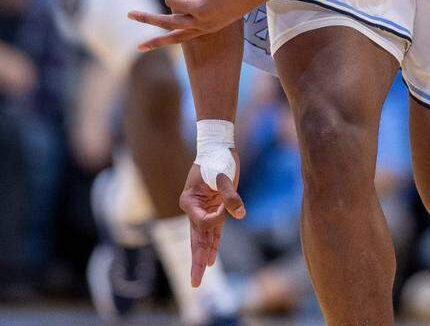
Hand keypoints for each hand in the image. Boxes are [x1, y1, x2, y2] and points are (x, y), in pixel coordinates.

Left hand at [130, 0, 272, 50]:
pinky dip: (175, 36)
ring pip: (178, 37)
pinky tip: (164, 37)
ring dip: (159, 40)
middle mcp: (203, 23)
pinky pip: (188, 35)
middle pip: (168, 24)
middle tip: (128, 14)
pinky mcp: (212, 27)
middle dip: (147, 19)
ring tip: (140, 47)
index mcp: (201, 10)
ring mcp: (208, 28)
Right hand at [180, 157, 245, 287]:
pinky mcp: (215, 210)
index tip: (226, 205)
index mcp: (189, 201)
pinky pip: (213, 232)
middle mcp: (193, 209)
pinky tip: (210, 260)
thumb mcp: (223, 174)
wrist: (218, 147)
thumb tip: (240, 213)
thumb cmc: (217, 158)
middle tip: (195, 284)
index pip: (202, 222)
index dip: (216, 218)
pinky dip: (212, 246)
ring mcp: (203, 211)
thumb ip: (230, 195)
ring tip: (198, 278)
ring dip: (202, 257)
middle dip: (196, 262)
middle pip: (195, 240)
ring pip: (202, 239)